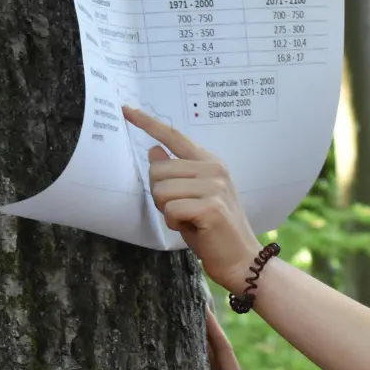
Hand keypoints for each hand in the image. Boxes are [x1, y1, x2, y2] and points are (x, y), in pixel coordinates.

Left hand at [122, 106, 263, 291]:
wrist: (242, 259)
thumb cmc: (214, 230)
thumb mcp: (192, 196)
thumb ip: (175, 174)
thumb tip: (154, 150)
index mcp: (210, 162)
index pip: (174, 136)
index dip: (148, 123)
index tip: (127, 110)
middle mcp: (214, 169)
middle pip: (158, 169)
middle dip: (159, 194)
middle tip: (181, 210)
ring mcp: (215, 186)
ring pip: (161, 190)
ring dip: (167, 210)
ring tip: (188, 219)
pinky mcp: (211, 207)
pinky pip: (170, 210)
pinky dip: (175, 223)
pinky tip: (193, 228)